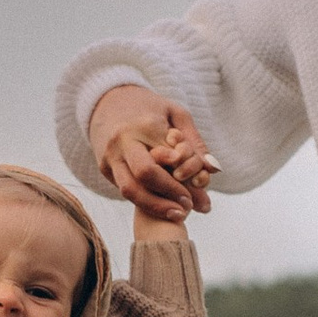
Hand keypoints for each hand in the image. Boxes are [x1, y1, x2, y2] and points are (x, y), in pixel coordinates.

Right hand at [88, 85, 214, 221]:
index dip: (187, 180)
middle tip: (187, 207)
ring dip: (154, 206)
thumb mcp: (177, 115)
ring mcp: (110, 156)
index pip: (169, 158)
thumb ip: (195, 142)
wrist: (107, 102)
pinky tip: (161, 205)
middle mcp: (123, 141)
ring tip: (177, 214)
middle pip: (146, 175)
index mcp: (144, 125)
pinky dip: (144, 200)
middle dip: (169, 195)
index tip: (202, 196)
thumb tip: (214, 170)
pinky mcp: (104, 167)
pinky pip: (124, 189)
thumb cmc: (150, 108)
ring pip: (130, 190)